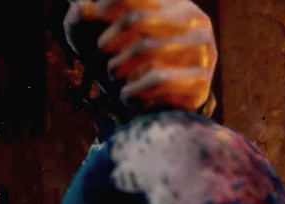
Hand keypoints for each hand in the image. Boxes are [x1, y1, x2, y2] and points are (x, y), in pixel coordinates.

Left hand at [64, 0, 216, 111]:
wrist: (149, 112)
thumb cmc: (122, 67)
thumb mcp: (96, 41)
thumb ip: (82, 20)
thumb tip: (82, 7)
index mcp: (173, 3)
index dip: (103, 9)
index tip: (92, 28)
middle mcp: (195, 20)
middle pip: (135, 18)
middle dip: (107, 44)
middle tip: (103, 60)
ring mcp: (203, 49)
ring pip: (145, 48)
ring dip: (116, 69)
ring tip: (116, 79)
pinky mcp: (201, 80)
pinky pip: (158, 79)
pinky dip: (132, 91)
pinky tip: (129, 97)